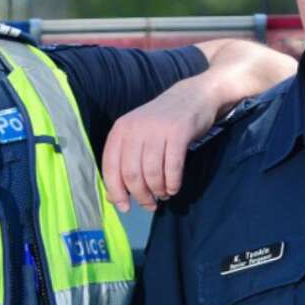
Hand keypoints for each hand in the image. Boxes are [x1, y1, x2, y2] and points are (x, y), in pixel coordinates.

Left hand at [101, 79, 215, 210]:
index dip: (116, 192)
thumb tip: (112, 198)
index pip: (111, 167)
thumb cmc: (162, 123)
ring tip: (164, 195)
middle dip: (141, 196)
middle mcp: (135, 128)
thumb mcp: (138, 138)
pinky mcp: (178, 132)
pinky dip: (173, 183)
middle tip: (150, 205)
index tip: (126, 208)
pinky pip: (172, 167)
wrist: (193, 96)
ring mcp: (157, 129)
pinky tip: (174, 187)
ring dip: (158, 191)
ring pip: (152, 173)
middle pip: (132, 174)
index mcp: (120, 130)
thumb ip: (124, 164)